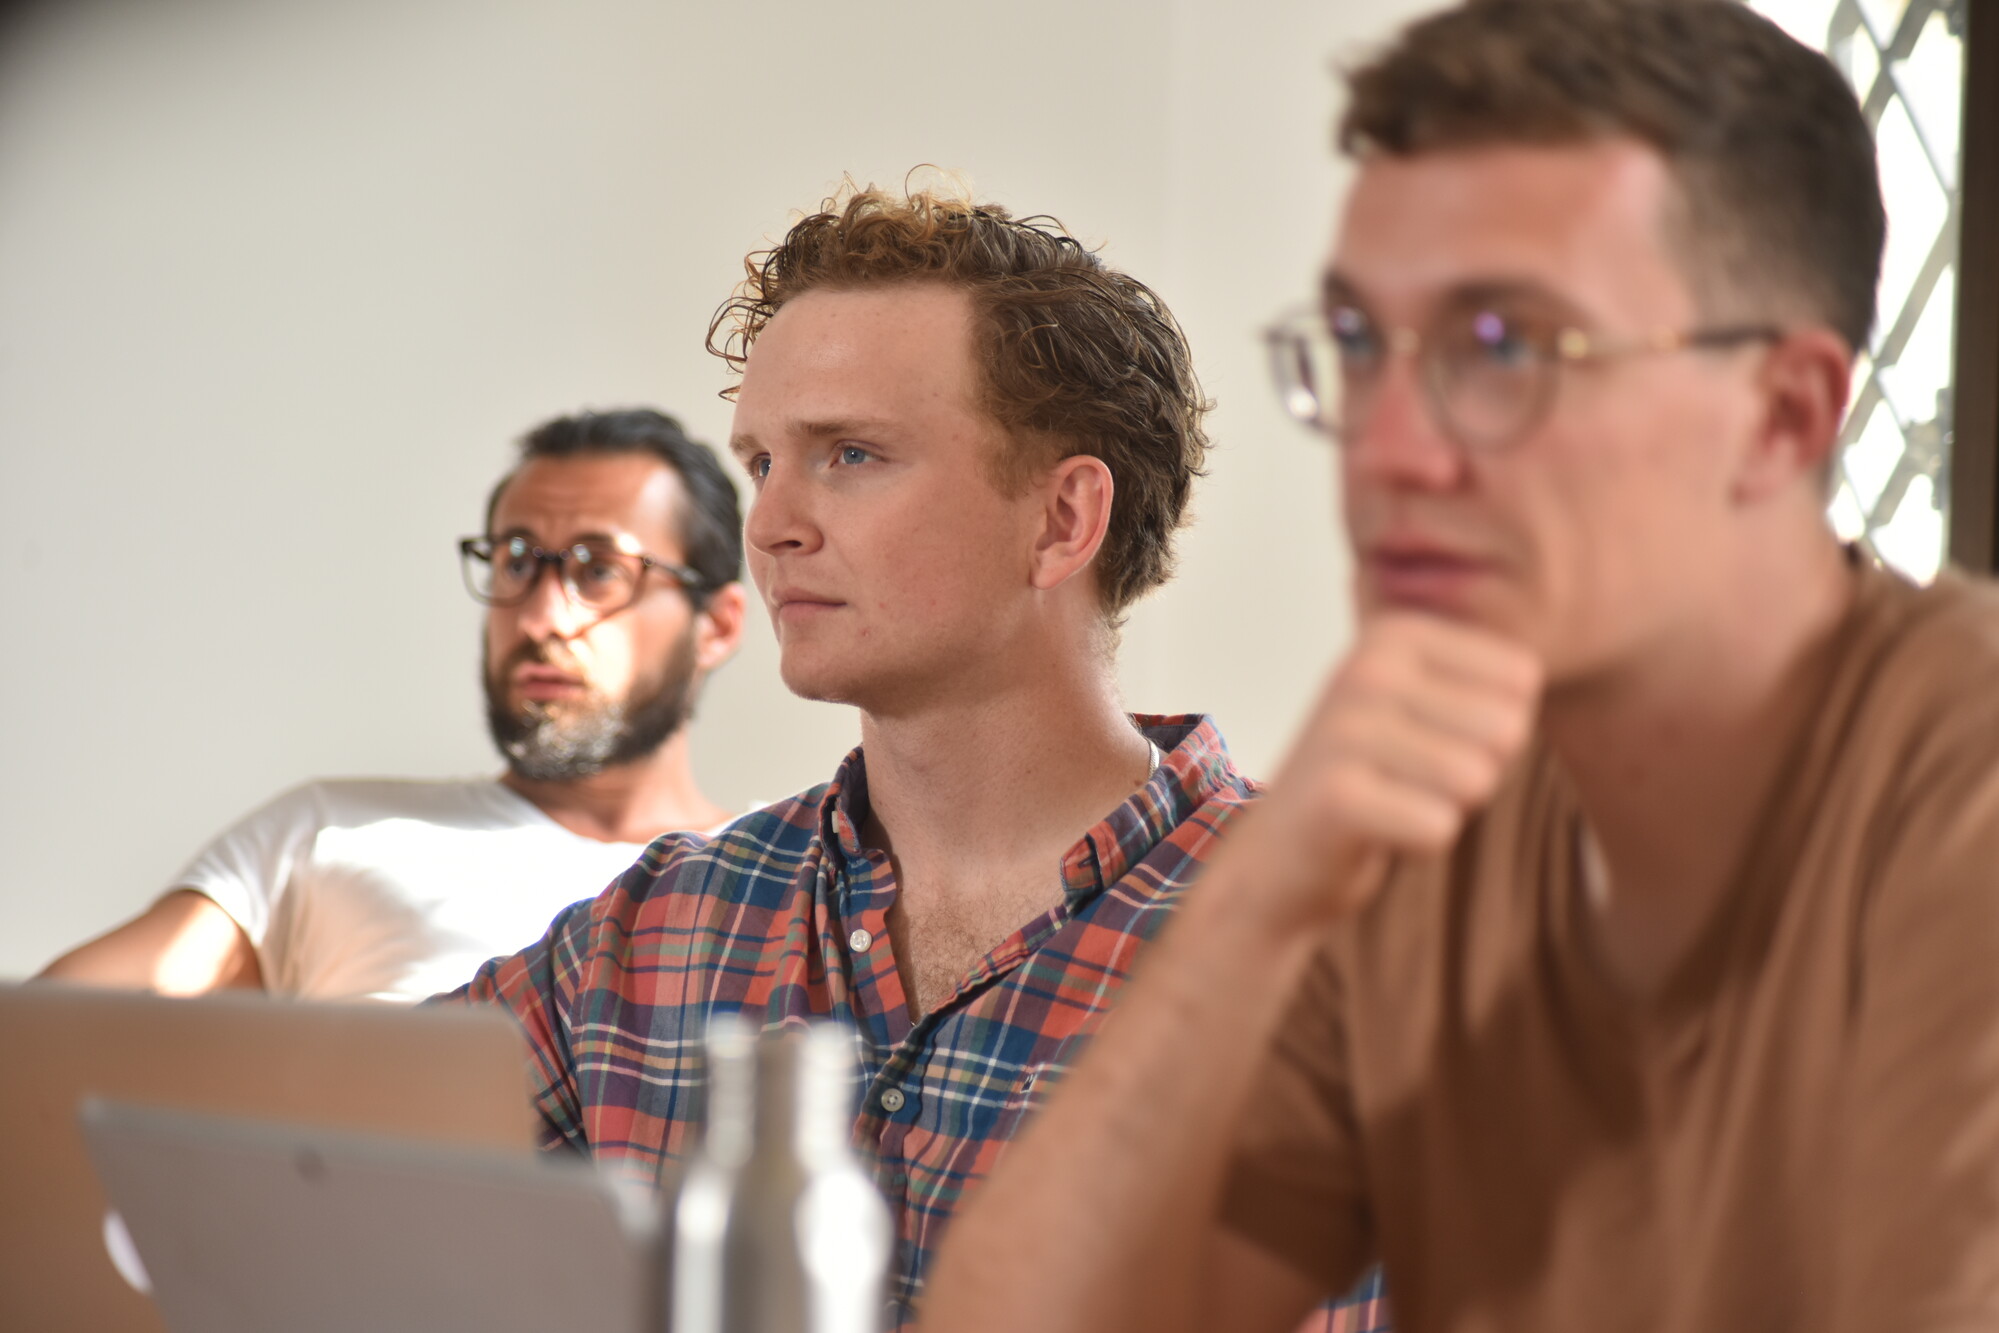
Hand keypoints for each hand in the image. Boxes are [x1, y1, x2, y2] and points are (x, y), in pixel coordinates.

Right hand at [1227, 613, 1541, 926]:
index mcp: (1394, 634)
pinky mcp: (1336, 795)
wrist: (1279, 854)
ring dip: (1446, 807)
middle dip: (1477, 771)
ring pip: (1477, 779)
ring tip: (1393, 801)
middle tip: (1412, 780)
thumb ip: (1488, 685)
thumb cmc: (1376, 781)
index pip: (1521, 680)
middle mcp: (1366, 668)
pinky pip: (1439, 826)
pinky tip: (1374, 832)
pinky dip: (1418, 843)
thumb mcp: (1428, 708)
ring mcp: (1344, 729)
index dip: (1494, 730)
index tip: (1432, 741)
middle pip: (1506, 730)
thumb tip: (1521, 705)